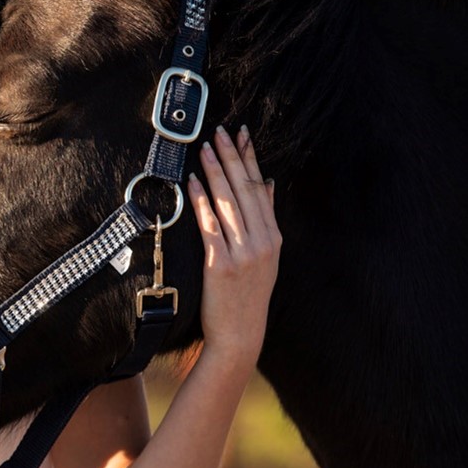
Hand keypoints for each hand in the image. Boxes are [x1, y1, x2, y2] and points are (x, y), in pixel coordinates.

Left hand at [186, 125, 280, 369]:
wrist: (240, 335)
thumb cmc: (248, 296)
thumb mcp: (266, 257)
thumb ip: (265, 220)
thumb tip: (267, 182)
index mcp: (273, 237)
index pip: (260, 188)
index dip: (250, 159)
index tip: (242, 135)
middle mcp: (262, 242)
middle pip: (245, 190)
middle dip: (232, 157)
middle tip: (220, 132)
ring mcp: (243, 253)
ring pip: (228, 203)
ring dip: (215, 171)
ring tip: (204, 148)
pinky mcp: (220, 265)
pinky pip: (209, 225)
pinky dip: (201, 201)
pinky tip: (193, 182)